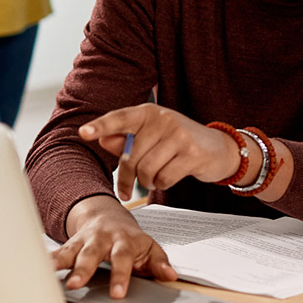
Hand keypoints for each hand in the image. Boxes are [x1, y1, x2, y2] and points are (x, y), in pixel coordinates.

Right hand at [55, 195, 176, 298]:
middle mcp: (103, 239)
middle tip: (76, 285)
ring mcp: (84, 241)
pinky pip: (56, 252)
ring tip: (48, 274)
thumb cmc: (130, 239)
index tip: (117, 294)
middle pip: (93, 253)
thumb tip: (171, 276)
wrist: (108, 217)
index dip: (121, 276)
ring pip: (72, 251)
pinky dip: (46, 260)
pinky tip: (35, 269)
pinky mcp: (69, 245)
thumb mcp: (148, 248)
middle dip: (84, 269)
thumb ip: (158, 263)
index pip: (123, 258)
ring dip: (60, 263)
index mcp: (124, 241)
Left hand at [79, 103, 239, 201]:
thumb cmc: (179, 142)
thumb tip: (103, 139)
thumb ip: (126, 138)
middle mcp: (164, 119)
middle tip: (127, 190)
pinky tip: (169, 177)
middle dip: (127, 178)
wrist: (219, 148)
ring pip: (147, 170)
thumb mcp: (152, 136)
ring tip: (153, 179)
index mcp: (150, 112)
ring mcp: (180, 135)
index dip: (101, 126)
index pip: (120, 118)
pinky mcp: (193, 153)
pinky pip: (164, 178)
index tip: (83, 133)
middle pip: (131, 156)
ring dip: (147, 182)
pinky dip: (162, 184)